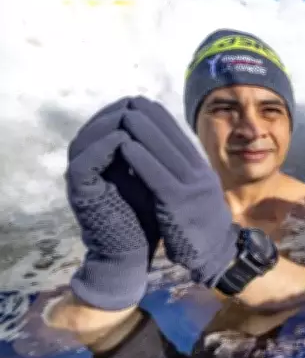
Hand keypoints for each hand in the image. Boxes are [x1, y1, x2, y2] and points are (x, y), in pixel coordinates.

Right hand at [66, 100, 160, 309]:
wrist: (135, 256)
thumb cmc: (150, 221)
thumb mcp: (156, 183)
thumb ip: (156, 160)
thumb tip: (170, 132)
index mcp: (105, 164)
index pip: (109, 127)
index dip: (127, 113)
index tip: (148, 101)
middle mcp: (89, 167)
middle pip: (95, 128)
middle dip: (116, 112)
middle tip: (134, 101)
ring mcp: (81, 180)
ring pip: (85, 139)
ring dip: (106, 124)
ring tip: (128, 113)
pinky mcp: (80, 193)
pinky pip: (83, 162)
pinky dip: (100, 148)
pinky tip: (120, 139)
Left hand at [114, 97, 239, 286]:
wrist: (217, 255)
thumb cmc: (200, 228)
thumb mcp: (196, 195)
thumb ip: (183, 176)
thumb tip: (165, 156)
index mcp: (202, 172)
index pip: (181, 138)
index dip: (161, 119)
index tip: (144, 104)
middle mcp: (200, 175)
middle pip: (173, 140)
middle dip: (150, 118)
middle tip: (131, 101)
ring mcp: (192, 189)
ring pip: (165, 153)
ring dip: (142, 132)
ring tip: (124, 116)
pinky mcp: (180, 205)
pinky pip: (158, 177)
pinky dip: (141, 160)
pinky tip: (125, 147)